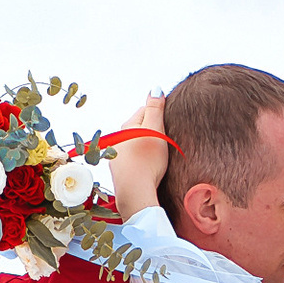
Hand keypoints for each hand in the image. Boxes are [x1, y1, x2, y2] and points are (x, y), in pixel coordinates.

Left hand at [109, 91, 169, 219]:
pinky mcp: (119, 172)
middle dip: (152, 132)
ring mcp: (116, 157)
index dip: (159, 116)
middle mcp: (117, 139)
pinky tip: (149, 169)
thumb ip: (155, 109)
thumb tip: (155, 89)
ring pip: (136, 145)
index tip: (167, 127)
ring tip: (157, 158)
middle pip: (140, 128)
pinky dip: (141, 162)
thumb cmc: (147, 162)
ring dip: (146, 148)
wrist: (135, 194)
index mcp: (126, 127)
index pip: (145, 110)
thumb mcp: (155, 130)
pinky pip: (133, 160)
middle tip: (164, 144)